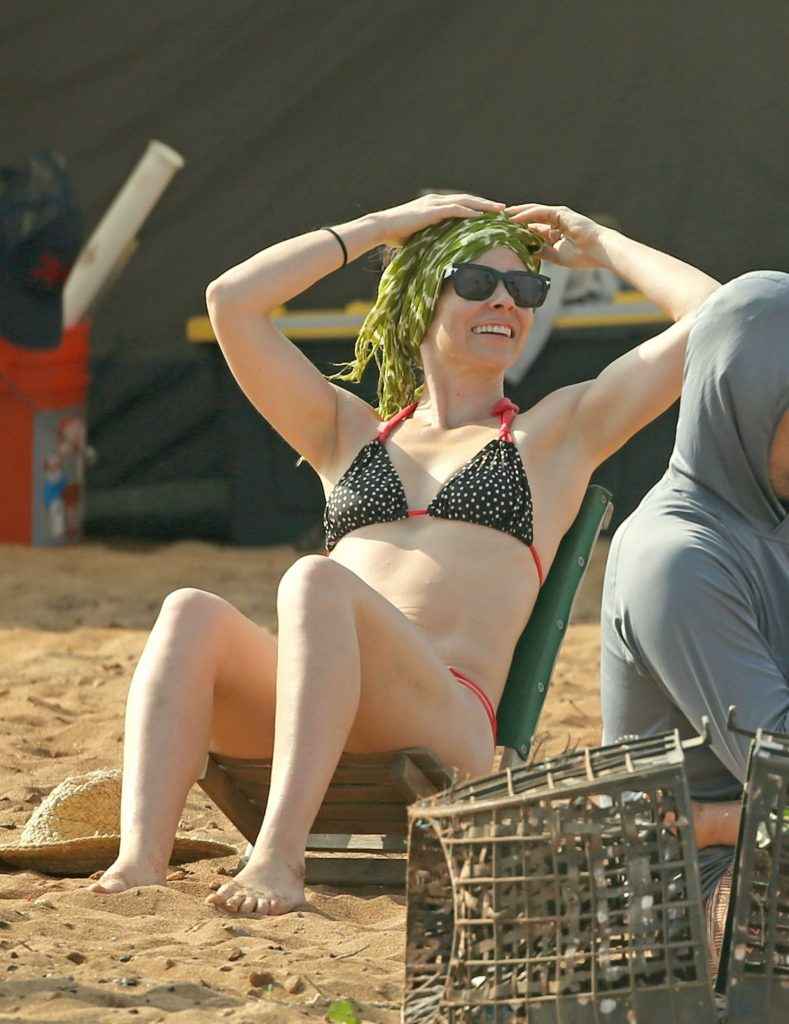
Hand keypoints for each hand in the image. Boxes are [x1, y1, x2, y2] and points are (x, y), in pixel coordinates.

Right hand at [373, 193, 505, 247]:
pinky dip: (469, 211)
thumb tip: (439, 250)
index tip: (492, 213)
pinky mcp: (432, 210)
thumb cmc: (397, 234)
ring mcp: (435, 204)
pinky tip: (481, 216)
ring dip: (483, 206)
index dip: (478, 208)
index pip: (461, 204)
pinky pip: (455, 209)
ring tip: (499, 210)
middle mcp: (437, 200)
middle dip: (486, 204)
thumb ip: (431, 237)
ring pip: (465, 202)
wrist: (382, 226)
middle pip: (468, 200)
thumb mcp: (419, 234)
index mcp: (435, 205)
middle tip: (504, 208)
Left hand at [504, 203, 609, 268]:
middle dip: (513, 220)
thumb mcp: (556, 256)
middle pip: (530, 218)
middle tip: (496, 222)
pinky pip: (539, 213)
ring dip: (515, 214)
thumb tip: (526, 253)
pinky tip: (513, 218)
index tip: (502, 234)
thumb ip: (541, 252)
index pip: (532, 229)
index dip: (518, 231)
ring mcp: (558, 215)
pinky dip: (525, 215)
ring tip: (500, 217)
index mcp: (555, 231)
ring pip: (532, 212)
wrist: (599, 251)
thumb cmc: (583, 256)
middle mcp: (555, 221)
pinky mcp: (560, 213)